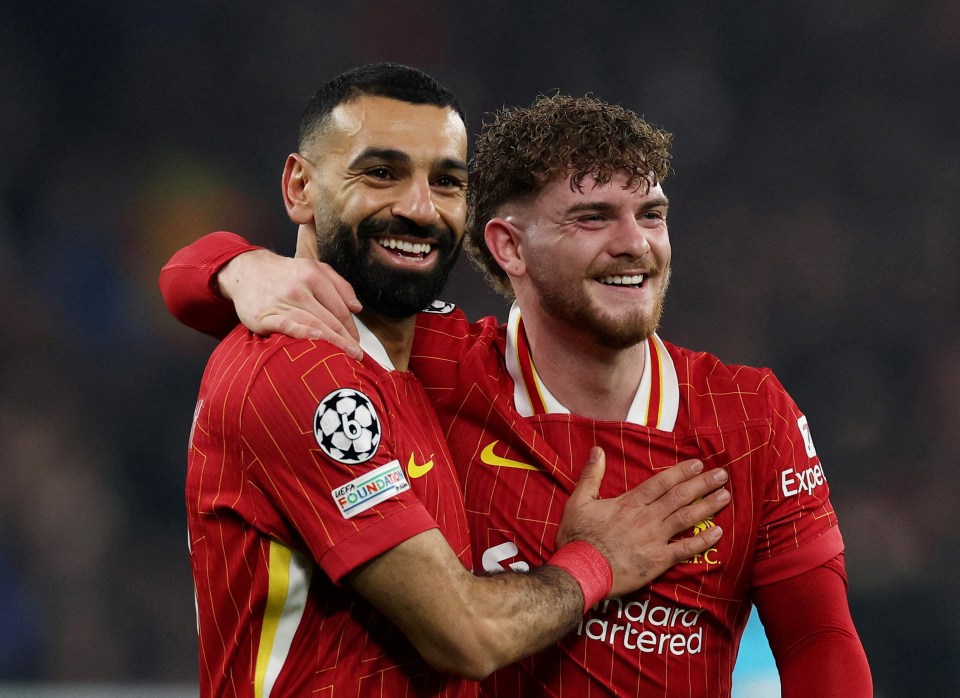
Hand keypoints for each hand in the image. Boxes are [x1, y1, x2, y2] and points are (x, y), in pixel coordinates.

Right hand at [217, 247, 363, 358]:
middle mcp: (298, 288)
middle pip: (329, 319)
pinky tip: (315, 339)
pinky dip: (302, 332)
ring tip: (344, 357)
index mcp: (313, 276)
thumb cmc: (287, 274)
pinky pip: (286, 326)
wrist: (247, 271)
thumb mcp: (315, 268)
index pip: (339, 308)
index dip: (351, 328)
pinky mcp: (263, 316)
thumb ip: (340, 285)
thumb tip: (357, 308)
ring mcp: (281, 302)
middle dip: (345, 339)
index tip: (357, 343)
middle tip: (356, 356)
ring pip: (312, 324)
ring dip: (331, 342)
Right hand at [558, 448, 728, 597]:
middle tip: (723, 475)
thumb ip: (591, 475)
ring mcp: (654, 539)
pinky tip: (718, 533)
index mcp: (629, 502)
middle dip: (703, 484)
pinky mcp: (658, 560)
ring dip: (708, 506)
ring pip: (687, 518)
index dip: (682, 472)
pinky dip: (702, 541)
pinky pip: (685, 549)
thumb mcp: (579, 501)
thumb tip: (597, 450)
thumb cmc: (577, 537)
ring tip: (725, 497)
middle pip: (680, 496)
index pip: (661, 482)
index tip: (699, 464)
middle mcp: (646, 517)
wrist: (581, 570)